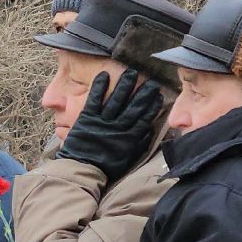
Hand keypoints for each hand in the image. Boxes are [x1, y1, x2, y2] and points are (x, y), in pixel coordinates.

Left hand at [58, 68, 165, 184]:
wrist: (82, 169)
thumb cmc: (106, 167)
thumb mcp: (128, 159)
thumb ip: (139, 145)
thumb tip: (150, 131)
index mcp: (129, 138)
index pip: (144, 119)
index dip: (152, 107)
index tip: (159, 96)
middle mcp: (118, 127)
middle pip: (133, 107)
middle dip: (143, 93)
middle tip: (151, 81)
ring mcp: (103, 121)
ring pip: (116, 100)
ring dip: (124, 85)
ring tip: (132, 72)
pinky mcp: (87, 118)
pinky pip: (95, 99)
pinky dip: (99, 86)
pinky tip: (105, 74)